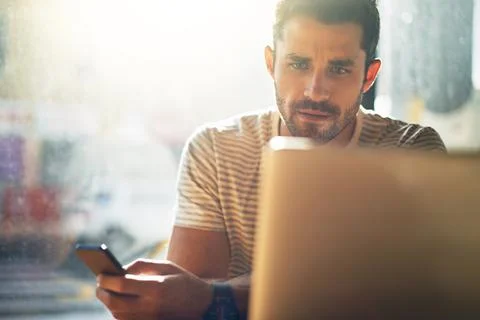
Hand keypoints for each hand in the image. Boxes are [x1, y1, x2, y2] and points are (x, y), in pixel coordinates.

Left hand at [96, 259, 212, 319]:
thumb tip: (119, 269)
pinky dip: (117, 312)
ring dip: (108, 303)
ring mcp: (149, 318)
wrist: (202, 304)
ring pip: (118, 314)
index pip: (122, 285)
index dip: (107, 279)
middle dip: (103, 293)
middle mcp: (151, 306)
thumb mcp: (166, 265)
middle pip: (115, 303)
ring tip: (106, 292)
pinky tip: (117, 302)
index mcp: (156, 287)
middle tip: (99, 284)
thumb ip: (142, 265)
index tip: (100, 274)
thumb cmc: (183, 281)